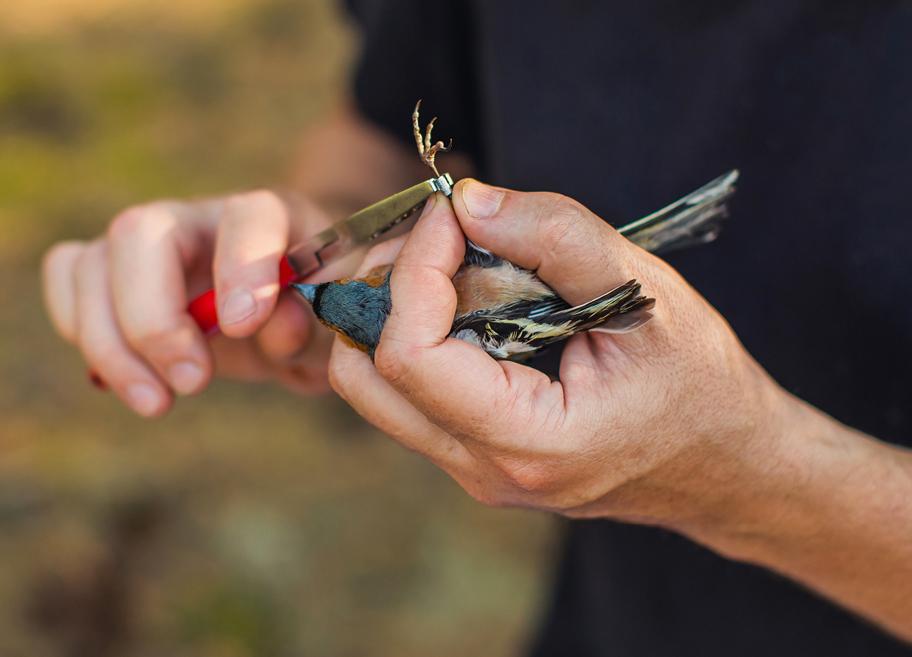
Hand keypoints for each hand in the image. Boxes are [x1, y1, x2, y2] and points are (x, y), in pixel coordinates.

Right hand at [43, 190, 348, 416]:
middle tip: (193, 383)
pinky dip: (80, 330)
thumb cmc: (316, 311)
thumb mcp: (332, 323)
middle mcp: (200, 218)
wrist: (292, 309)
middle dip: (154, 318)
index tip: (241, 327)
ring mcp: (149, 240)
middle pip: (140, 231)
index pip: (249, 216)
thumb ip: (311, 321)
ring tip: (157, 403)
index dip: (241, 266)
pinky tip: (126, 377)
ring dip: (111, 344)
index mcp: (271, 217)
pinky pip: (68, 277)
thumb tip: (273, 324)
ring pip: (92, 264)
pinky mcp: (113, 269)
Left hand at [328, 180, 792, 536]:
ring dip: (396, 310)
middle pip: (365, 379)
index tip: (452, 212)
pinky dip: (420, 334)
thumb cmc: (701, 386)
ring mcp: (475, 471)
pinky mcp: (478, 456)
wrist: (728, 466)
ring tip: (453, 259)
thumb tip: (468, 200)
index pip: (409, 356)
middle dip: (384, 288)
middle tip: (435, 235)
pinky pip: (411, 395)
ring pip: (378, 389)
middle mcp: (483, 471)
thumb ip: (557, 237)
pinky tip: (471, 297)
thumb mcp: (646, 296)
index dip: (415, 268)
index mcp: (526, 444)